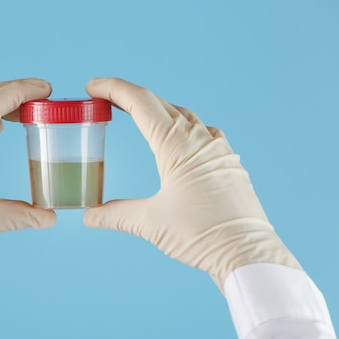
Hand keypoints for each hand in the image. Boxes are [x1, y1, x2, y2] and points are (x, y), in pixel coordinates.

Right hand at [83, 78, 300, 289]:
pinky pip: (202, 132)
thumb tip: (89, 216)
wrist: (248, 253)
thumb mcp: (150, 223)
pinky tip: (177, 140)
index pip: (140, 102)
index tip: (93, 86)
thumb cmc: (202, 235)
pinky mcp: (228, 162)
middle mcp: (200, 139)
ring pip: (183, 115)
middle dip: (129, 97)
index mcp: (177, 145)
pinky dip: (181, 126)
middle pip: (159, 103)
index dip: (113, 89)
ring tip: (137, 115)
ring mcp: (218, 148)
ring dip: (156, 110)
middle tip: (105, 99)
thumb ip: (115, 215)